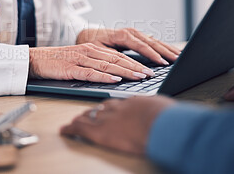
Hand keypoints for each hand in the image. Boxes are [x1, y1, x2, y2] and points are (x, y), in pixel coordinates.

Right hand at [29, 43, 157, 82]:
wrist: (36, 59)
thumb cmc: (58, 61)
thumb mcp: (80, 59)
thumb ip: (96, 63)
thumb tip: (115, 73)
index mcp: (93, 49)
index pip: (118, 56)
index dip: (135, 62)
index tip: (148, 69)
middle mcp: (89, 52)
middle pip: (117, 59)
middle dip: (135, 67)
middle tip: (150, 73)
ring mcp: (80, 60)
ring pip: (107, 65)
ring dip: (125, 71)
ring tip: (139, 77)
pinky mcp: (71, 69)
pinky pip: (90, 73)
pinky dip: (104, 77)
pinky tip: (115, 80)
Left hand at [60, 96, 175, 154]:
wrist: (162, 125)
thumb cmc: (168, 119)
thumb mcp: (166, 111)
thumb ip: (160, 112)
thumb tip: (167, 116)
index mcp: (133, 102)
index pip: (117, 102)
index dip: (111, 105)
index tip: (108, 107)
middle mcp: (117, 107)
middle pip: (101, 106)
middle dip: (95, 109)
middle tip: (89, 112)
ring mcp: (107, 117)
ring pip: (89, 115)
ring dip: (83, 117)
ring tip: (77, 119)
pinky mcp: (99, 131)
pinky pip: (80, 128)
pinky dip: (71, 128)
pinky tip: (64, 130)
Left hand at [76, 28, 180, 64]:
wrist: (88, 34)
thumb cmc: (92, 43)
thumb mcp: (99, 50)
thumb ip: (112, 56)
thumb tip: (125, 66)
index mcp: (122, 34)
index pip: (141, 45)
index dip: (152, 54)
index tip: (162, 63)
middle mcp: (130, 32)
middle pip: (151, 42)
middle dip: (165, 51)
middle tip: (177, 60)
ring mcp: (134, 33)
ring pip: (153, 41)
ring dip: (167, 48)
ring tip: (179, 56)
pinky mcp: (136, 36)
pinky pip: (151, 41)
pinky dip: (162, 46)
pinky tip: (171, 51)